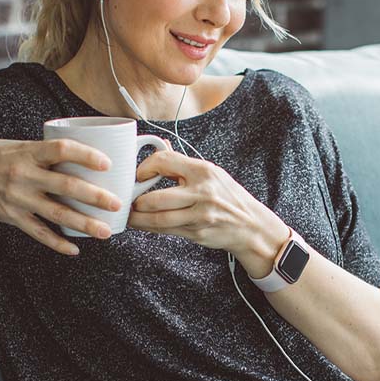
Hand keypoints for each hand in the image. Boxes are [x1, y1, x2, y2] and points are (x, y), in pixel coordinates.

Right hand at [0, 138, 123, 254]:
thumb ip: (46, 152)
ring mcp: (18, 198)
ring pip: (56, 214)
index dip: (86, 155)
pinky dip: (57, 243)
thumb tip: (82, 154)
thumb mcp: (19, 145)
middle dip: (94, 196)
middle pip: (65, 186)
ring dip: (83, 224)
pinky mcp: (12, 217)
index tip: (107, 163)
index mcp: (28, 153)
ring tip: (104, 231)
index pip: (61, 150)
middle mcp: (24, 176)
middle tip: (116, 204)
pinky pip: (38, 233)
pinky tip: (74, 249)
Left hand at [128, 144, 285, 261]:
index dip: (144, 168)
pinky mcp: (197, 233)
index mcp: (203, 171)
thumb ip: (183, 164)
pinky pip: (166, 230)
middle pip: (156, 197)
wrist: (251, 225)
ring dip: (138, 218)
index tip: (138, 175)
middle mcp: (202, 193)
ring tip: (131, 214)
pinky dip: (150, 227)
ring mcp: (200, 215)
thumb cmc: (229, 197)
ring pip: (158, 219)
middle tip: (129, 199)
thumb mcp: (212, 173)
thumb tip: (159, 147)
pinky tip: (143, 223)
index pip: (164, 161)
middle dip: (136, 200)